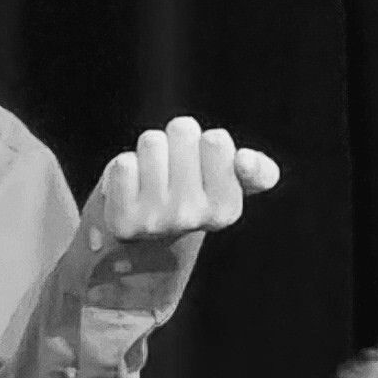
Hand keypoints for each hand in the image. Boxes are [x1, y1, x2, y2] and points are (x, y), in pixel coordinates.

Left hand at [87, 117, 279, 242]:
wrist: (139, 247)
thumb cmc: (185, 199)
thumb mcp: (226, 186)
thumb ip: (256, 172)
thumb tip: (245, 159)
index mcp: (226, 209)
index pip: (217, 140)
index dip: (202, 143)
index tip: (198, 168)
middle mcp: (194, 217)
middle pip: (183, 130)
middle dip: (174, 141)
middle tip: (170, 172)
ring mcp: (158, 221)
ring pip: (152, 143)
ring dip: (147, 153)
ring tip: (149, 181)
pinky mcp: (124, 221)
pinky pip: (123, 164)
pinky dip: (121, 170)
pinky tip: (128, 192)